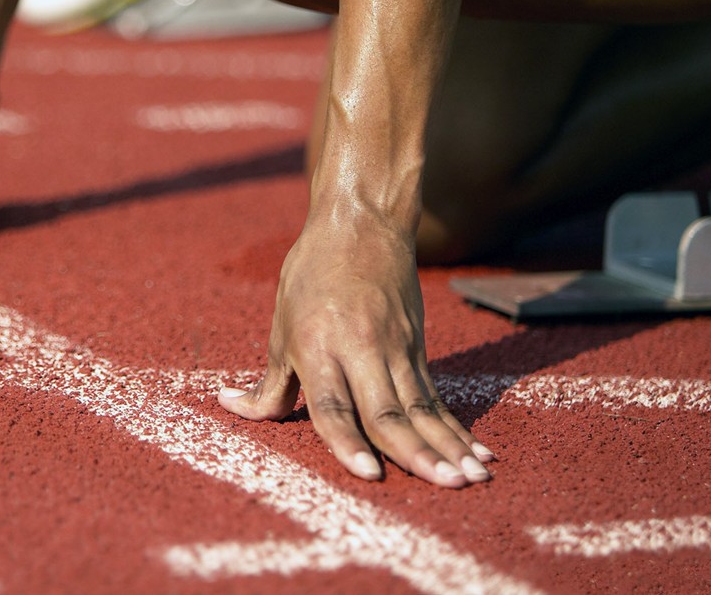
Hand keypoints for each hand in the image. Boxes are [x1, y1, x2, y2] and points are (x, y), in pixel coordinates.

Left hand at [219, 211, 493, 486]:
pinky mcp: (417, 350)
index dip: (349, 442)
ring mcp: (395, 351)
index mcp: (318, 346)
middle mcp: (361, 351)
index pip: (333, 405)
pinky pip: (435, 399)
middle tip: (444, 486)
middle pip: (388, 412)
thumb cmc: (310, 275)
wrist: (362, 225)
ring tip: (471, 479)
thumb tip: (232, 408)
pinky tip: (478, 454)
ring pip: (421, 409)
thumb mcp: (281, 325)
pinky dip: (456, 429)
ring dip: (447, 448)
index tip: (370, 474)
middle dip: (416, 454)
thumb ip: (268, 382)